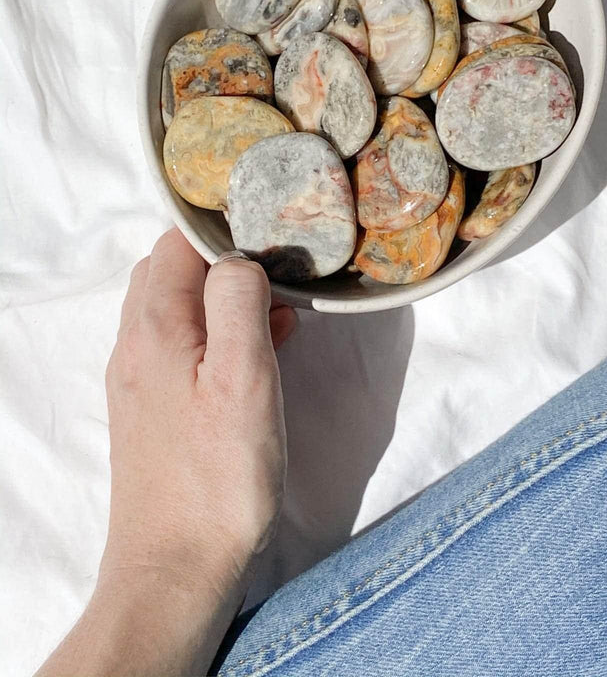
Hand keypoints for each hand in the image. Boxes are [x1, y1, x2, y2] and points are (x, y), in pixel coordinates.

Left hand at [36, 229, 294, 676]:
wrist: (175, 567)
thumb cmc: (219, 474)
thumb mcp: (243, 376)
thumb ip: (238, 302)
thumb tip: (238, 258)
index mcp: (155, 325)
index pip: (176, 241)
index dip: (223, 228)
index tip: (272, 235)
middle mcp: (136, 344)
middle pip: (171, 270)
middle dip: (224, 260)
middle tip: (279, 273)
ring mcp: (139, 378)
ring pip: (177, 309)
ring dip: (224, 300)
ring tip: (279, 312)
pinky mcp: (151, 409)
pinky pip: (181, 347)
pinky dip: (217, 335)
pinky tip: (258, 355)